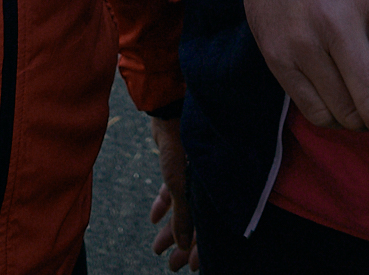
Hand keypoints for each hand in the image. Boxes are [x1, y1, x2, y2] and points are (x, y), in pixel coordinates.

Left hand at [147, 115, 196, 270]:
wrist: (169, 110)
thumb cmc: (181, 144)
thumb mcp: (178, 183)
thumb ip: (181, 215)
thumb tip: (181, 245)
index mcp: (215, 187)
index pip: (211, 228)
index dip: (201, 250)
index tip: (189, 267)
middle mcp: (208, 183)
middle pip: (197, 222)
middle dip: (182, 245)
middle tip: (170, 264)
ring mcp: (194, 174)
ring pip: (183, 209)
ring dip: (170, 229)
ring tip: (156, 249)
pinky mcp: (179, 166)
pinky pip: (173, 192)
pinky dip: (163, 205)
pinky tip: (153, 219)